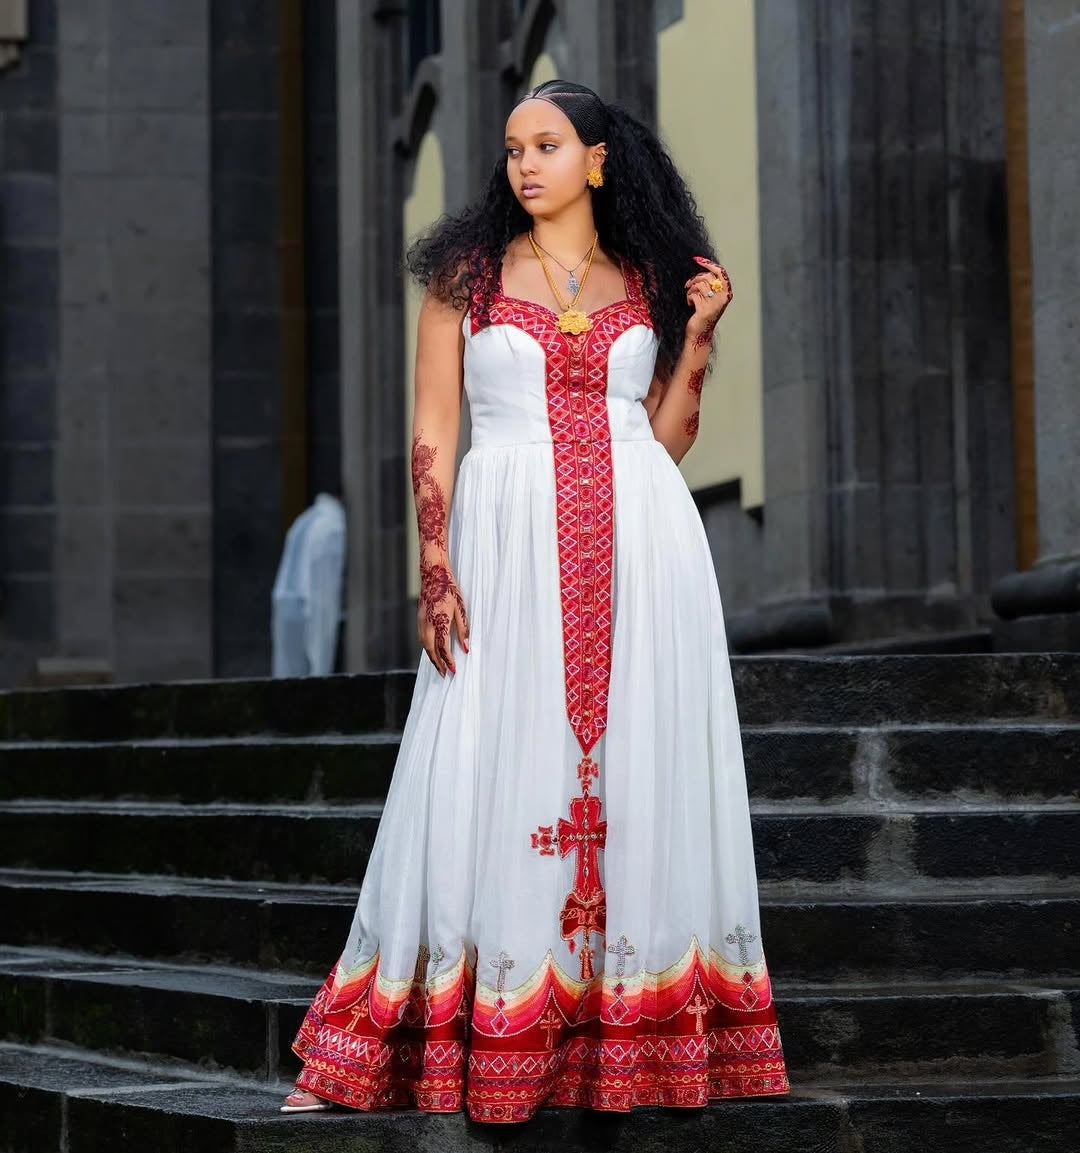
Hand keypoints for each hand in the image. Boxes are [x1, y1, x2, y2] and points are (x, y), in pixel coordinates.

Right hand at [418, 558, 469, 675]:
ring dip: (431, 657)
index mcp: (440, 621)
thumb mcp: (461, 608)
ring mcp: (421, 621)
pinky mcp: (419, 619)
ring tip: (439, 666)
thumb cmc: (450, 589)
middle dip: (438, 664)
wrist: (433, 574)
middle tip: (444, 675)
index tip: (454, 670)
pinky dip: (427, 648)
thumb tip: (466, 648)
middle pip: (431, 650)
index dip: (448, 661)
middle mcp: (428, 624)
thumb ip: (463, 629)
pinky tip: (432, 651)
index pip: (443, 647)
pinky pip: (422, 638)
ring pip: (425, 646)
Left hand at [684, 256, 732, 342]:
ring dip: (691, 289)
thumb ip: (710, 283)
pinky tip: (690, 303)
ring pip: (699, 285)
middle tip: (689, 285)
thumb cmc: (703, 312)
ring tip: (690, 296)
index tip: (697, 259)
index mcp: (727, 292)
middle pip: (707, 277)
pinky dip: (689, 298)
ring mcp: (715, 304)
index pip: (720, 272)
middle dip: (695, 279)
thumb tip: (702, 265)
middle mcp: (723, 298)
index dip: (708, 263)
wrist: (699, 332)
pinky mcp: (705, 310)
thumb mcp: (710, 296)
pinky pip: (694, 295)